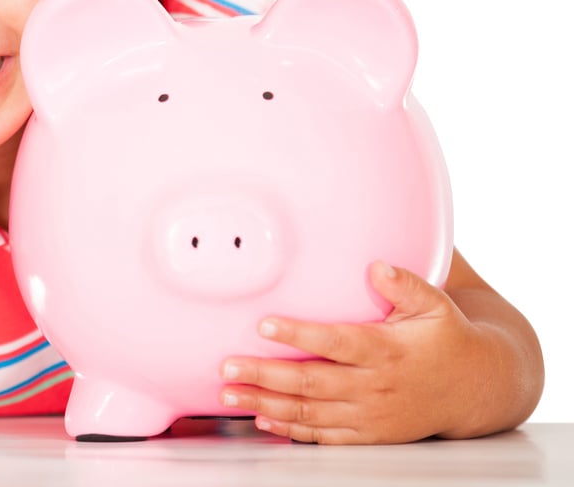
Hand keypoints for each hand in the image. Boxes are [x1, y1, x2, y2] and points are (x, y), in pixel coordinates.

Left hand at [219, 261, 485, 443]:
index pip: (335, 342)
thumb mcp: (435, 306)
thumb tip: (377, 266)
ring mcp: (369, 415)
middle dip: (265, 376)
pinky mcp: (368, 434)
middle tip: (228, 367)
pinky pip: (323, 436)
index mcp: (386, 351)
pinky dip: (290, 430)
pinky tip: (262, 419)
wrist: (474, 389)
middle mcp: (373, 386)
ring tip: (230, 394)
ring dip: (266, 404)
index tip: (264, 326)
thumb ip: (405, 285)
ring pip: (309, 414)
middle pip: (311, 382)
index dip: (298, 335)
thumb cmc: (446, 340)